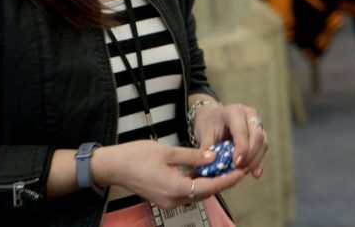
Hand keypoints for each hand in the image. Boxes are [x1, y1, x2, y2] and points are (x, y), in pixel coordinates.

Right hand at [92, 140, 243, 208]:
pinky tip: (205, 171)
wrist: (113, 167)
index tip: (241, 171)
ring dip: (211, 183)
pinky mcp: (164, 198)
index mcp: (175, 188)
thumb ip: (193, 156)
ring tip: (225, 167)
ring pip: (197, 194)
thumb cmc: (137, 156)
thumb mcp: (168, 152)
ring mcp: (168, 201)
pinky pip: (187, 193)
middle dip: (222, 181)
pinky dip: (198, 183)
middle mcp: (173, 200)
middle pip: (205, 193)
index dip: (227, 179)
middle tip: (238, 168)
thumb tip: (214, 156)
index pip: (209, 186)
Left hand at [193, 102, 267, 177]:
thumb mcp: (203, 135)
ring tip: (243, 172)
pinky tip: (255, 174)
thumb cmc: (208, 126)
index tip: (236, 164)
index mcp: (233, 112)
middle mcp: (249, 114)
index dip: (242, 148)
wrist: (213, 118)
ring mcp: (256, 122)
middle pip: (257, 136)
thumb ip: (207, 150)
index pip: (242, 131)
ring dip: (255, 160)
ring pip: (263, 142)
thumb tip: (210, 166)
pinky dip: (259, 161)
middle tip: (240, 170)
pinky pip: (264, 147)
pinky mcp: (260, 132)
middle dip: (250, 156)